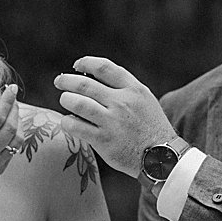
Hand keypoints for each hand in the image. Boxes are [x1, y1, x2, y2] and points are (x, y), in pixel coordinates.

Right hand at [0, 85, 21, 200]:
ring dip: (18, 123)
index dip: (7, 101)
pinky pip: (13, 151)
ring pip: (17, 141)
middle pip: (10, 128)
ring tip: (11, 111)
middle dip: (14, 109)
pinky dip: (14, 137)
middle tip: (11, 97)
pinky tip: (7, 128)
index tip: (11, 88)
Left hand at [55, 56, 177, 176]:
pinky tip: (69, 122)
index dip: (86, 63)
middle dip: (67, 80)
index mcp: (133, 90)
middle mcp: (122, 102)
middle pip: (85, 84)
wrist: (161, 157)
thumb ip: (124, 89)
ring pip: (77, 103)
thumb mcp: (145, 100)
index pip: (104, 67)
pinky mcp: (103, 140)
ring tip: (65, 100)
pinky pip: (76, 126)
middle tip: (59, 81)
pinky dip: (67, 122)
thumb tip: (94, 79)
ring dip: (66, 99)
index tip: (77, 66)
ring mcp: (112, 122)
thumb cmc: (151, 128)